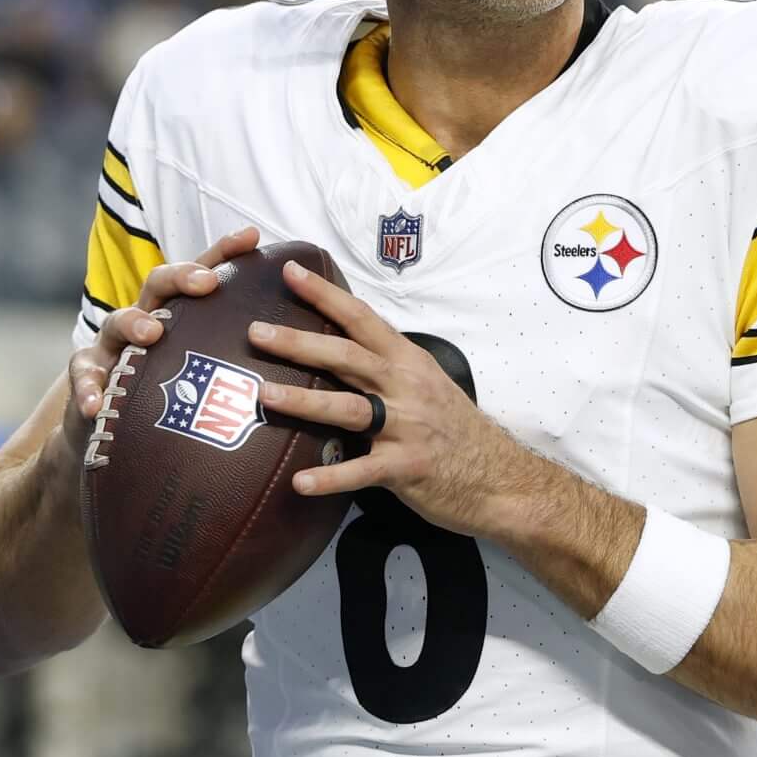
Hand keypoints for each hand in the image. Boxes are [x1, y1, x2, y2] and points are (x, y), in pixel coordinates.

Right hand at [58, 228, 261, 464]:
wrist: (116, 432)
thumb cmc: (175, 398)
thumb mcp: (210, 374)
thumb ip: (247, 359)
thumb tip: (308, 351)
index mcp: (180, 315)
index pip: (202, 274)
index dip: (224, 253)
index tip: (252, 236)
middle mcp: (145, 320)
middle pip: (158, 285)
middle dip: (181, 276)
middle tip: (206, 283)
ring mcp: (113, 347)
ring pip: (117, 322)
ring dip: (134, 324)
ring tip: (152, 334)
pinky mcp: (89, 377)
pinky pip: (83, 377)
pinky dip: (87, 388)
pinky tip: (94, 403)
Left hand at [249, 258, 531, 534]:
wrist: (500, 478)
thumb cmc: (456, 430)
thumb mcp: (428, 385)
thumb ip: (387, 368)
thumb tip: (338, 351)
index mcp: (409, 362)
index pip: (363, 319)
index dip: (326, 295)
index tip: (290, 273)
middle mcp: (406, 388)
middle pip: (347, 357)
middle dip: (300, 342)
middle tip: (257, 332)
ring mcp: (406, 427)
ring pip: (348, 409)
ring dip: (305, 401)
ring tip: (266, 395)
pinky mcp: (405, 467)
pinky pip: (362, 471)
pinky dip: (330, 477)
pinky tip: (299, 483)